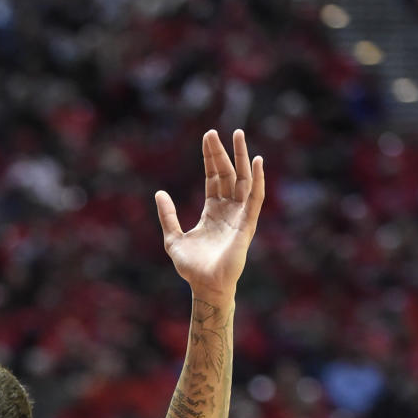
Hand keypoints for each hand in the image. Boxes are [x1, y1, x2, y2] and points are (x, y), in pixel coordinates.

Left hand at [156, 129, 263, 306]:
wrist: (205, 286)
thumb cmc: (192, 268)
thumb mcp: (173, 238)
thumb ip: (167, 216)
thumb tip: (159, 193)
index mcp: (213, 211)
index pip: (213, 178)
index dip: (210, 158)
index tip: (208, 137)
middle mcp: (228, 210)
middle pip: (227, 174)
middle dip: (222, 153)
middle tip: (214, 131)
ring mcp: (239, 216)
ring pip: (243, 180)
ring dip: (242, 157)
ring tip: (239, 134)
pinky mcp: (247, 225)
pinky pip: (255, 199)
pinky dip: (257, 180)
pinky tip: (256, 162)